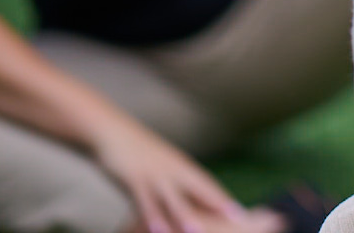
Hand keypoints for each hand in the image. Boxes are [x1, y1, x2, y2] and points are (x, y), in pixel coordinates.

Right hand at [87, 113, 248, 232]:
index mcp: (181, 166)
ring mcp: (155, 174)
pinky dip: (152, 216)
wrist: (113, 130)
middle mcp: (173, 169)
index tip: (240, 212)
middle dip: (217, 205)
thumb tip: (188, 197)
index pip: (207, 184)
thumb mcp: (160, 164)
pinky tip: (157, 230)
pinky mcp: (134, 178)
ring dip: (186, 216)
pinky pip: (145, 200)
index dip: (223, 198)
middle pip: (199, 189)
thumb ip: (174, 181)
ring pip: (173, 199)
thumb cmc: (138, 151)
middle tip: (236, 220)